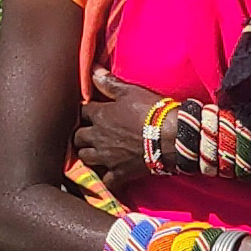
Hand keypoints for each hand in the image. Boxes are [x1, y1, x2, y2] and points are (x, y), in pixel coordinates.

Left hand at [72, 66, 162, 186]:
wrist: (173, 137)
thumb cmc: (153, 111)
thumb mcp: (131, 91)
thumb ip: (109, 82)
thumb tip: (92, 69)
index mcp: (100, 115)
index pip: (82, 111)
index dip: (85, 110)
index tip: (90, 110)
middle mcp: (98, 137)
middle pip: (78, 137)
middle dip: (80, 134)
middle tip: (88, 133)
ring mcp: (107, 157)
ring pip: (85, 158)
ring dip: (87, 154)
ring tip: (93, 152)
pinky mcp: (120, 173)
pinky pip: (106, 181)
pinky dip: (105, 179)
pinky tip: (107, 176)